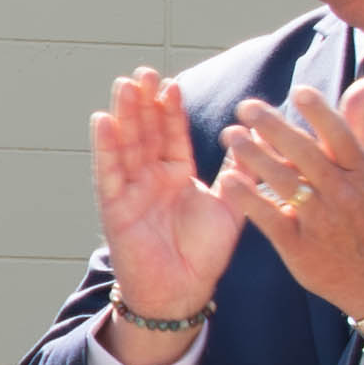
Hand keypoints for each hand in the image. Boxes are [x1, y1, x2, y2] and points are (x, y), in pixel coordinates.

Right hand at [90, 74, 246, 338]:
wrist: (183, 291)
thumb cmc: (205, 253)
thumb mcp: (230, 204)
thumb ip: (241, 171)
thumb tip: (260, 136)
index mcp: (176, 173)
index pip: (171, 133)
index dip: (170, 108)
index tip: (172, 82)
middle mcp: (150, 177)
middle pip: (145, 131)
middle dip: (144, 102)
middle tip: (145, 73)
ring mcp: (130, 190)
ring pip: (125, 144)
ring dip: (124, 114)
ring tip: (125, 85)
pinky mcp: (113, 208)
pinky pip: (108, 172)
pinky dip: (105, 146)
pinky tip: (103, 120)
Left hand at [217, 77, 363, 319]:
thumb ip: (362, 126)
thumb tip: (363, 83)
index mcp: (361, 171)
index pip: (340, 136)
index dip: (320, 113)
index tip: (298, 91)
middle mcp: (342, 193)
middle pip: (306, 155)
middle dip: (275, 128)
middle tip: (246, 107)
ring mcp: (320, 220)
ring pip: (285, 182)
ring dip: (255, 157)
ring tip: (230, 135)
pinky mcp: (298, 245)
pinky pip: (271, 217)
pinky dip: (250, 198)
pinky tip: (229, 180)